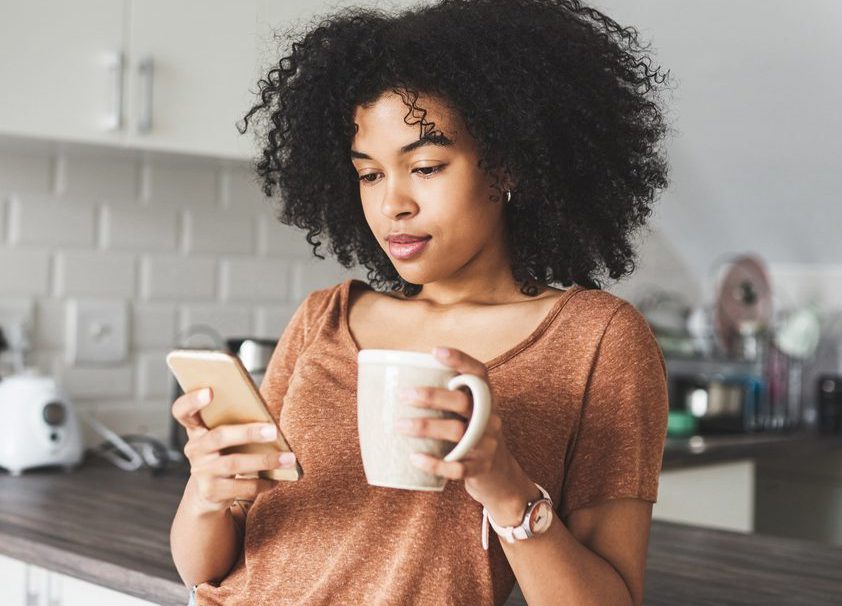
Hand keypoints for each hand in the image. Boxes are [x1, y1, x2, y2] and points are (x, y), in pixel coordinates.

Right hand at [171, 387, 296, 513]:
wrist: (208, 494)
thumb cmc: (224, 455)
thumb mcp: (225, 439)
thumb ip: (236, 425)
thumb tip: (271, 423)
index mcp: (197, 429)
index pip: (182, 411)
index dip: (192, 400)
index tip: (210, 391)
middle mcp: (195, 449)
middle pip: (219, 436)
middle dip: (249, 433)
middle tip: (274, 431)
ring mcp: (201, 471)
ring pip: (234, 463)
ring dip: (265, 460)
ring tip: (288, 458)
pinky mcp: (210, 491)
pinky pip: (241, 486)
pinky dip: (261, 483)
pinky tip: (275, 480)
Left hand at [394, 347, 524, 508]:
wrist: (501, 477)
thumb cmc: (473, 437)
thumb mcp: (470, 415)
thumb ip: (448, 399)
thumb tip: (399, 383)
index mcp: (487, 400)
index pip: (480, 373)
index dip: (461, 360)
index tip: (435, 351)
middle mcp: (490, 418)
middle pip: (463, 402)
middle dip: (432, 396)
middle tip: (403, 394)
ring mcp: (488, 444)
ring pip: (457, 432)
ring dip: (425, 427)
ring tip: (397, 426)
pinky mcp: (481, 468)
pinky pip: (458, 467)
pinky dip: (434, 463)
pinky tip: (415, 458)